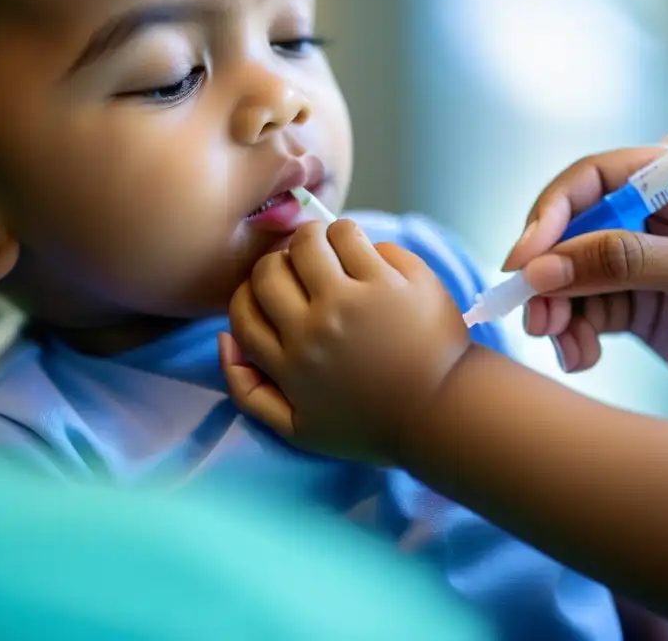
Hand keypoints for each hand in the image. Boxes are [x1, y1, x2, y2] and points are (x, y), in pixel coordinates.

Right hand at [222, 219, 470, 464]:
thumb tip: (224, 338)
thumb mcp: (299, 429)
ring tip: (333, 256)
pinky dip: (356, 241)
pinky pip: (358, 237)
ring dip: (316, 242)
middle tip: (303, 274)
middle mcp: (317, 327)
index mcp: (290, 363)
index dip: (250, 295)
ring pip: (311, 240)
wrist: (443, 412)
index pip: (243, 309)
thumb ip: (248, 391)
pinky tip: (366, 258)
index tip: (272, 296)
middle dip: (279, 265)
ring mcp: (358, 299)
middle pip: (269, 268)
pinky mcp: (396, 280)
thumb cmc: (372, 424)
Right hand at [504, 139, 667, 449]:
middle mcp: (654, 214)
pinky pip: (583, 311)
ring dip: (554, 309)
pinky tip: (581, 356)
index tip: (524, 260)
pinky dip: (572, 334)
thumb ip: (629, 262)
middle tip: (533, 314)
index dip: (552, 214)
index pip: (596, 178)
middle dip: (546, 272)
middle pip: (572, 228)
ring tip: (559, 343)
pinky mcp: (637, 303)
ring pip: (570, 275)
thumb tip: (545, 266)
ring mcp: (642, 260)